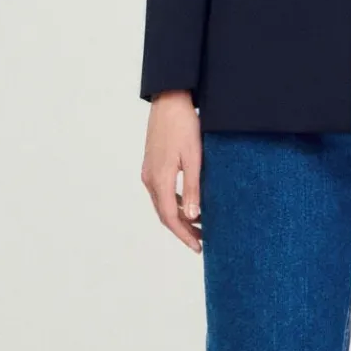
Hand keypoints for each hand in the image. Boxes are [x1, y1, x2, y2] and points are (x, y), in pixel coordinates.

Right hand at [142, 91, 203, 251]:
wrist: (169, 101)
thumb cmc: (184, 126)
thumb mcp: (194, 158)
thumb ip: (194, 189)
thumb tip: (193, 217)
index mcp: (160, 180)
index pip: (171, 218)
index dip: (184, 236)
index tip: (199, 248)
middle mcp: (150, 179)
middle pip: (165, 214)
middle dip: (182, 231)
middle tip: (202, 242)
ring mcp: (149, 172)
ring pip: (163, 204)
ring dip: (179, 217)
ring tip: (199, 226)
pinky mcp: (152, 165)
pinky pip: (162, 192)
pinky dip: (175, 203)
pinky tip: (189, 204)